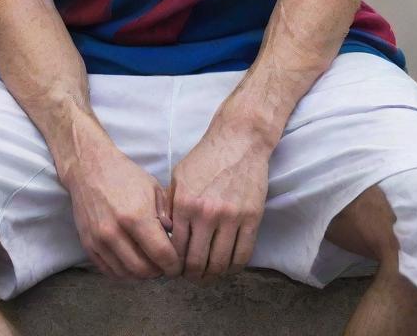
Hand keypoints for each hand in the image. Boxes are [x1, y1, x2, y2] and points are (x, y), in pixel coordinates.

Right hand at [63, 140, 181, 280]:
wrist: (89, 168)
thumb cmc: (125, 175)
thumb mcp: (153, 188)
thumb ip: (166, 216)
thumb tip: (174, 241)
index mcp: (137, 215)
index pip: (161, 254)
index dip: (173, 264)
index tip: (178, 264)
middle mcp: (116, 232)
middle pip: (144, 270)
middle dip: (158, 271)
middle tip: (164, 265)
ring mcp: (99, 240)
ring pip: (126, 274)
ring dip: (141, 274)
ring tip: (149, 263)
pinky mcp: (88, 245)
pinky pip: (109, 271)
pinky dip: (124, 272)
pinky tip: (132, 262)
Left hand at [168, 125, 269, 283]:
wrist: (239, 140)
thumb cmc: (206, 157)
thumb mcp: (179, 176)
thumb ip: (171, 206)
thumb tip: (164, 234)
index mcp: (184, 203)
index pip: (176, 249)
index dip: (174, 265)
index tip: (175, 269)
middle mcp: (206, 213)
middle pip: (197, 262)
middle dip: (192, 276)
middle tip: (191, 277)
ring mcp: (231, 217)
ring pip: (220, 263)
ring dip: (213, 276)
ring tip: (209, 275)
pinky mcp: (252, 218)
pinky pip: (243, 254)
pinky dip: (234, 267)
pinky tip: (228, 267)